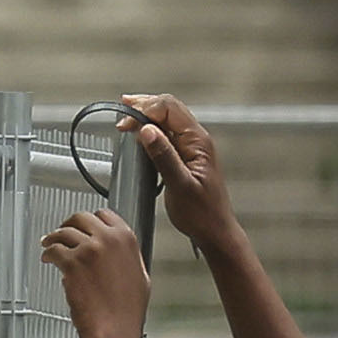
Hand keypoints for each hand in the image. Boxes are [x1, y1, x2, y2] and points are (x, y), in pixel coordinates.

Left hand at [46, 205, 154, 337]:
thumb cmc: (126, 312)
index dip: (91, 220)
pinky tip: (48, 258)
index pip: (105, 215)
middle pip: (81, 219)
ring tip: (49, 244)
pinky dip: (48, 253)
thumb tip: (117, 252)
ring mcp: (88, 250)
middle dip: (69, 224)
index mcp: (126, 240)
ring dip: (54, 237)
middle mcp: (108, 240)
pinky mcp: (71, 263)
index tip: (84, 225)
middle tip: (63, 231)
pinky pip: (54, 250)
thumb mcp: (139, 276)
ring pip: (64, 232)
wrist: (113, 330)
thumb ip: (126, 256)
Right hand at [123, 95, 237, 243]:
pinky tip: (140, 136)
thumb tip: (148, 131)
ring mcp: (191, 148)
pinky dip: (151, 131)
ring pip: (167, 120)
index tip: (127, 121)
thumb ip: (164, 157)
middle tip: (123, 109)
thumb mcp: (180, 186)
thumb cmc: (203, 214)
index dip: (146, 109)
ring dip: (147, 116)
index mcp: (198, 141)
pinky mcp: (185, 157)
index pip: (170, 109)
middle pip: (169, 108)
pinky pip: (167, 135)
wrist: (214, 232)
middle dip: (145, 106)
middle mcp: (197, 140)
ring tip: (127, 119)